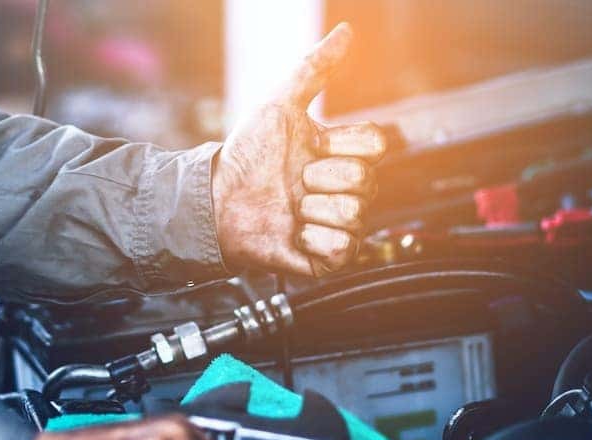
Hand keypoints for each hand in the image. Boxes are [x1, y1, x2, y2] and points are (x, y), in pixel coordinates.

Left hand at [212, 23, 387, 276]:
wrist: (216, 203)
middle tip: (293, 181)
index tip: (310, 146)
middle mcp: (345, 190)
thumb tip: (346, 30)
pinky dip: (313, 239)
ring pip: (355, 213)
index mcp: (342, 156)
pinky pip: (342, 246)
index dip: (341, 144)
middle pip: (366, 179)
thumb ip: (314, 68)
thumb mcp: (280, 105)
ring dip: (312, 208)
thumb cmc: (246, 156)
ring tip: (289, 207)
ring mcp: (339, 225)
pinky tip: (293, 234)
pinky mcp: (328, 258)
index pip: (375, 144)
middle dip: (320, 177)